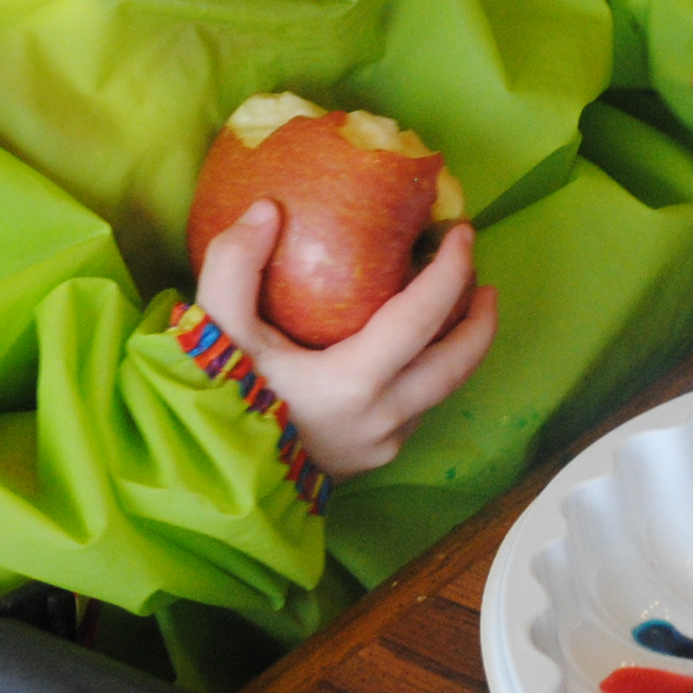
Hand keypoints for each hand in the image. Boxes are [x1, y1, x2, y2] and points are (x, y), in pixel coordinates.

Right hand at [191, 204, 497, 477]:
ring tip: (452, 308)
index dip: (450, 272)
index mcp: (353, 383)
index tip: (462, 234)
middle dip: (477, 318)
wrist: (212, 481)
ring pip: (439, 391)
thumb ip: (233, 266)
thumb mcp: (216, 331)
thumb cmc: (219, 403)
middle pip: (456, 364)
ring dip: (453, 347)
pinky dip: (424, 374)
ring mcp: (382, 446)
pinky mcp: (373, 461)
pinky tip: (408, 352)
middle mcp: (382, 418)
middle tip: (480, 277)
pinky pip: (415, 411)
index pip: (422, 318)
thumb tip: (268, 211)